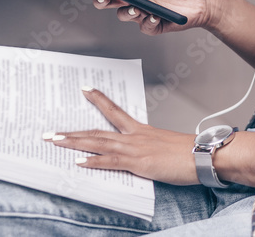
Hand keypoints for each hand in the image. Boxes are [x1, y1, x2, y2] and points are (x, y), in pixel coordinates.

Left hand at [46, 87, 198, 185]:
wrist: (202, 154)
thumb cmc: (189, 152)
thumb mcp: (165, 145)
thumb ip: (149, 147)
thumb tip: (142, 153)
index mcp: (142, 131)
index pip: (115, 111)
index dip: (99, 100)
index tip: (85, 90)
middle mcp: (135, 137)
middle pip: (98, 130)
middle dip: (72, 132)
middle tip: (52, 131)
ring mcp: (135, 149)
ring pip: (98, 143)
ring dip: (74, 143)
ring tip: (55, 142)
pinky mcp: (138, 163)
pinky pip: (110, 161)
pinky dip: (93, 162)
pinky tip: (78, 163)